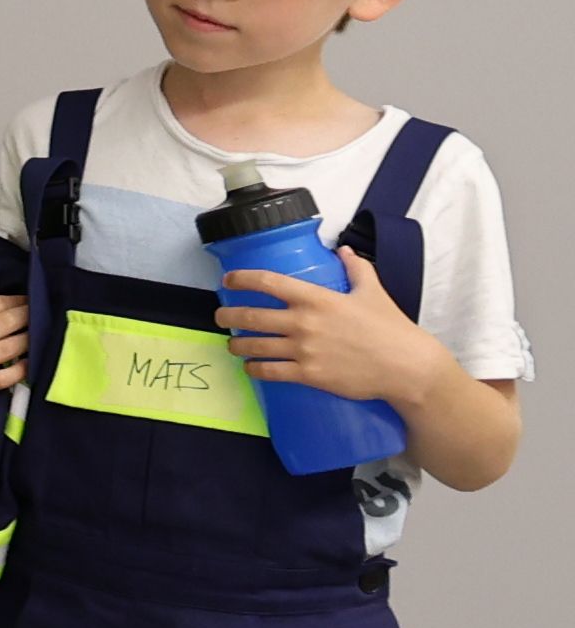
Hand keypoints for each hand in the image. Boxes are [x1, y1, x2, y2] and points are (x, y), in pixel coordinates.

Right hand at [0, 283, 29, 398]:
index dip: (15, 300)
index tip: (27, 298)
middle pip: (6, 324)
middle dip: (26, 315)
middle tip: (37, 311)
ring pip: (10, 348)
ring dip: (29, 338)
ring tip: (37, 331)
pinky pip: (2, 379)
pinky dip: (20, 371)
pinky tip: (29, 362)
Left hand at [221, 245, 441, 402]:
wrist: (407, 366)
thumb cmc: (390, 328)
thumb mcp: (373, 292)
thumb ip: (357, 269)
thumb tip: (345, 251)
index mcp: (317, 299)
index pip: (268, 282)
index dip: (241, 279)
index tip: (228, 280)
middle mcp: (304, 322)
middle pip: (250, 316)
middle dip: (228, 315)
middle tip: (221, 316)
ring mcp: (304, 350)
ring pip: (254, 346)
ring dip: (236, 345)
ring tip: (232, 344)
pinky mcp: (308, 375)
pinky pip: (269, 372)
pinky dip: (253, 369)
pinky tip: (250, 367)